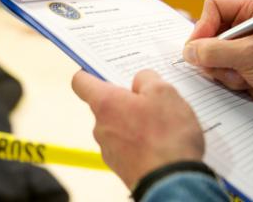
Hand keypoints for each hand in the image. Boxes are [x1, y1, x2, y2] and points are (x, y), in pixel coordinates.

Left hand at [72, 69, 203, 188]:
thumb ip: (147, 79)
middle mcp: (100, 126)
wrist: (171, 182)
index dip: (89, 72)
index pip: (81, 82)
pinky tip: (162, 142)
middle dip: (126, 99)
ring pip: (119, 125)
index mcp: (106, 103)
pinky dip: (141, 141)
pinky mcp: (121, 166)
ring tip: (163, 123)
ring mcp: (109, 149)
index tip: (101, 70)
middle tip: (151, 98)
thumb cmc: (166, 137)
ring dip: (135, 121)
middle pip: (106, 104)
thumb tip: (139, 81)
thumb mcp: (164, 92)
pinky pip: (128, 145)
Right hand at [183, 0, 252, 118]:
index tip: (197, 48)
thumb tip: (188, 51)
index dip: (203, 26)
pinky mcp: (237, 64)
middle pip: (207, 32)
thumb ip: (215, 51)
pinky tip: (245, 83)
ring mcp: (239, 46)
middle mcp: (243, 25)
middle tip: (224, 67)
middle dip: (213, 54)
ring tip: (242, 76)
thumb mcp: (250, 55)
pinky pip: (216, 68)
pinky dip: (226, 78)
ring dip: (221, 69)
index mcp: (252, 10)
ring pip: (208, 53)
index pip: (214, 8)